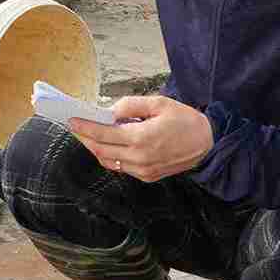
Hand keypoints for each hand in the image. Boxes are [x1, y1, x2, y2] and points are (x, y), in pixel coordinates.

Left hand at [67, 95, 214, 182]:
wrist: (208, 143)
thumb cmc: (184, 120)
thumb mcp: (159, 103)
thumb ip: (130, 106)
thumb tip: (110, 112)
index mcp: (141, 138)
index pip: (103, 134)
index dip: (85, 127)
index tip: (72, 120)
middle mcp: (140, 158)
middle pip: (101, 150)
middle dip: (86, 138)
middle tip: (76, 127)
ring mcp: (143, 170)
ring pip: (109, 161)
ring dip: (97, 148)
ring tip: (90, 135)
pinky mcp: (148, 176)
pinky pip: (122, 167)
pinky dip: (111, 156)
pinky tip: (109, 144)